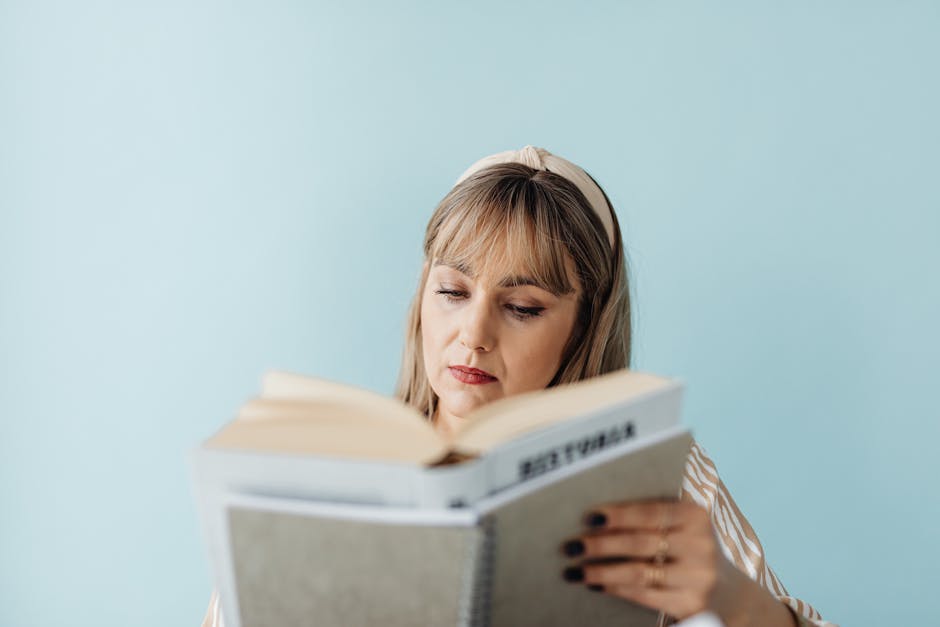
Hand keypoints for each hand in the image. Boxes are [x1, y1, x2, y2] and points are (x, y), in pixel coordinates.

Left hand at [559, 500, 795, 626]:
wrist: (725, 585)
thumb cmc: (686, 543)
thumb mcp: (679, 521)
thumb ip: (651, 512)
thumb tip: (598, 512)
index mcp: (695, 516)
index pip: (650, 513)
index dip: (618, 515)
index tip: (589, 517)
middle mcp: (700, 545)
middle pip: (639, 543)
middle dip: (600, 545)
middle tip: (570, 546)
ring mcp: (697, 577)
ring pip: (639, 572)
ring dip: (601, 571)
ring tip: (575, 570)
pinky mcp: (691, 603)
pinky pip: (645, 595)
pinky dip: (616, 589)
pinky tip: (596, 585)